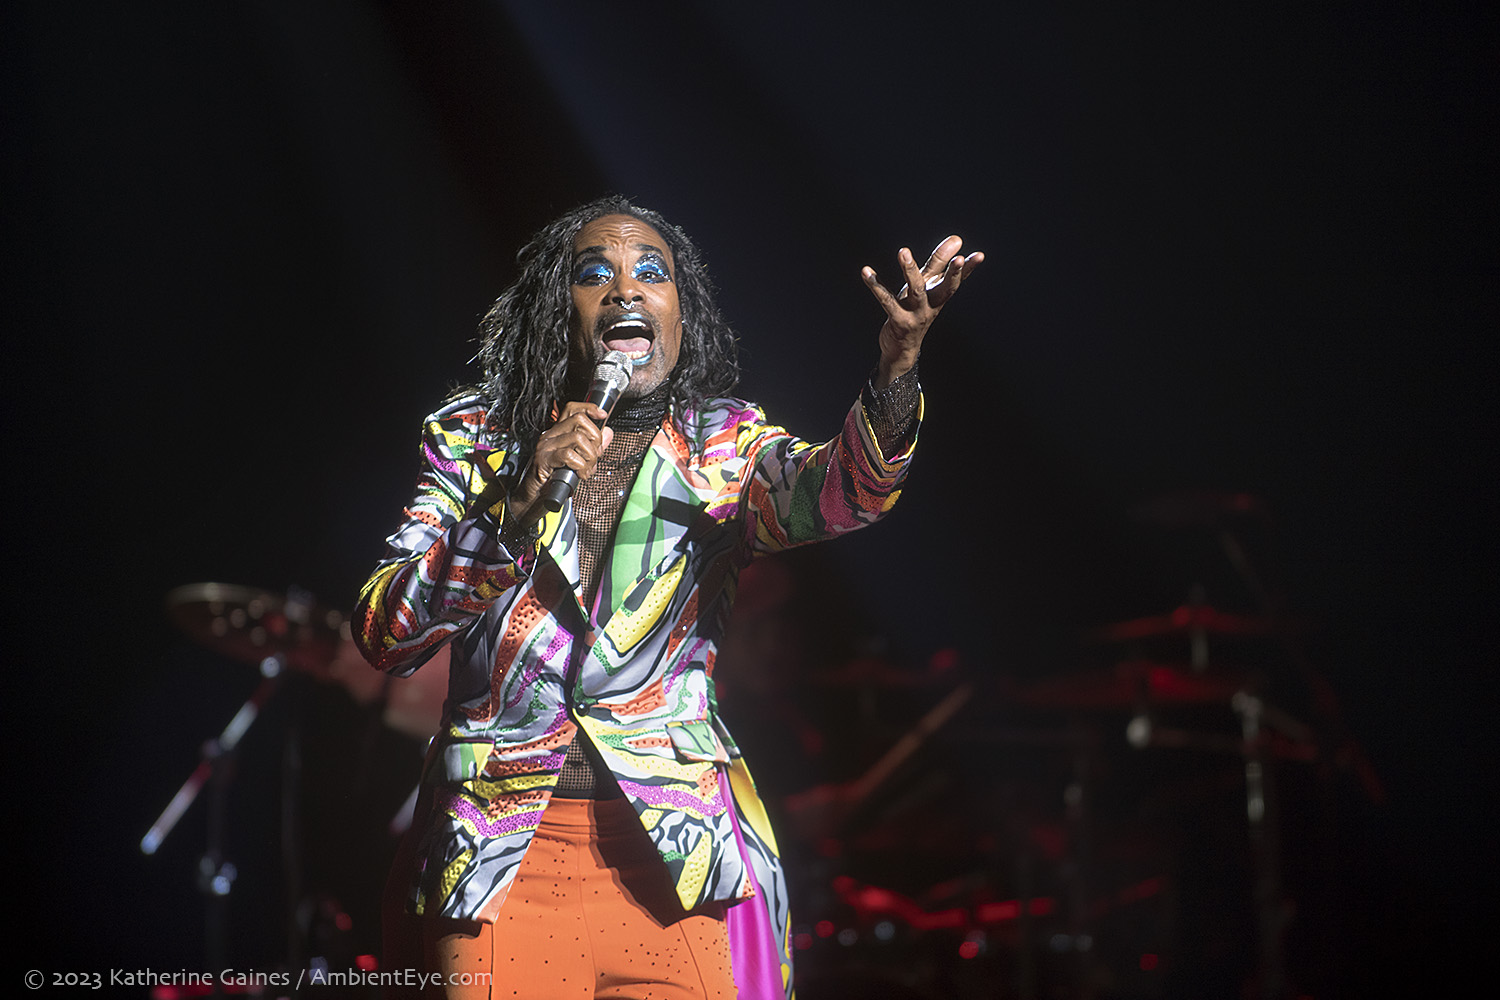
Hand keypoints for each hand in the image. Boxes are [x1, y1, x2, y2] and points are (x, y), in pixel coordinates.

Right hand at [511, 401, 613, 510]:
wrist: (533, 497)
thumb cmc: (554, 479)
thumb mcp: (579, 460)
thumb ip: (593, 446)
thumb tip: (608, 432)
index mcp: (558, 432)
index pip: (572, 409)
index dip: (589, 408)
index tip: (602, 415)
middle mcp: (551, 435)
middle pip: (579, 420)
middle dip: (595, 438)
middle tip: (594, 456)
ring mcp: (546, 446)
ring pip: (578, 438)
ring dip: (590, 456)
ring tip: (587, 469)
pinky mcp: (544, 460)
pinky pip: (569, 455)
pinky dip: (580, 465)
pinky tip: (580, 474)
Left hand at [862, 235, 982, 387]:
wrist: (901, 349)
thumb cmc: (915, 311)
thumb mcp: (927, 287)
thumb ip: (939, 262)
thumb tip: (957, 239)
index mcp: (940, 296)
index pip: (957, 281)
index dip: (968, 269)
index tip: (980, 255)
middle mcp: (932, 305)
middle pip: (944, 288)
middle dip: (952, 273)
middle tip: (958, 258)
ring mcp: (916, 314)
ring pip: (916, 290)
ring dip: (909, 270)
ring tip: (903, 251)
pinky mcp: (898, 321)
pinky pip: (886, 301)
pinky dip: (876, 285)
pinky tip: (866, 272)